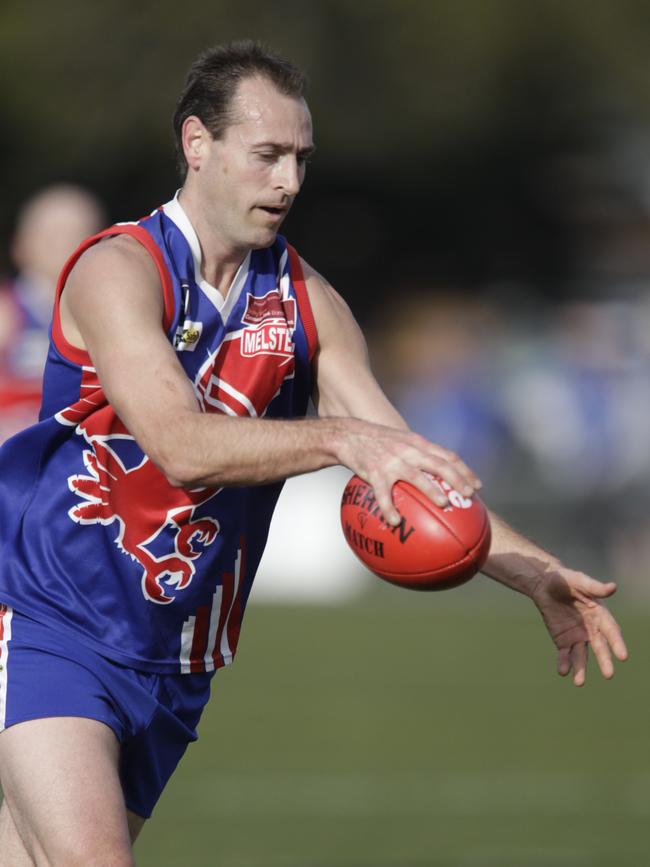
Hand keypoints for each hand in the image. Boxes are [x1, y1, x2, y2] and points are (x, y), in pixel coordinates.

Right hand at [334, 418, 481, 524]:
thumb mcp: (402, 441)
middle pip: (438, 464)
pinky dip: (389, 507)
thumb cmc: (377, 441)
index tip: (477, 485)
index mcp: (418, 443)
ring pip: (416, 476)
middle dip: (456, 479)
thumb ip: (418, 454)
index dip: (464, 470)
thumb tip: (436, 476)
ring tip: (443, 504)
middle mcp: (408, 450)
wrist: (349, 435)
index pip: (447, 455)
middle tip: (468, 496)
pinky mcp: (374, 471)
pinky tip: (394, 521)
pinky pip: (383, 492)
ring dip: (431, 490)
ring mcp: (392, 461)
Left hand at [531, 567, 627, 685]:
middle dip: (604, 661)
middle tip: (609, 675)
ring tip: (578, 683)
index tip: (623, 657)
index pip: (611, 631)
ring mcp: (577, 637)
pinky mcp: (563, 641)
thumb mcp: (579, 581)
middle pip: (600, 648)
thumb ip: (594, 587)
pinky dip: (563, 663)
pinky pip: (564, 654)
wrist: (544, 584)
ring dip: (581, 669)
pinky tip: (562, 672)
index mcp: (600, 615)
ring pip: (581, 656)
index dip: (617, 643)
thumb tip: (613, 587)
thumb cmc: (565, 579)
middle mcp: (592, 629)